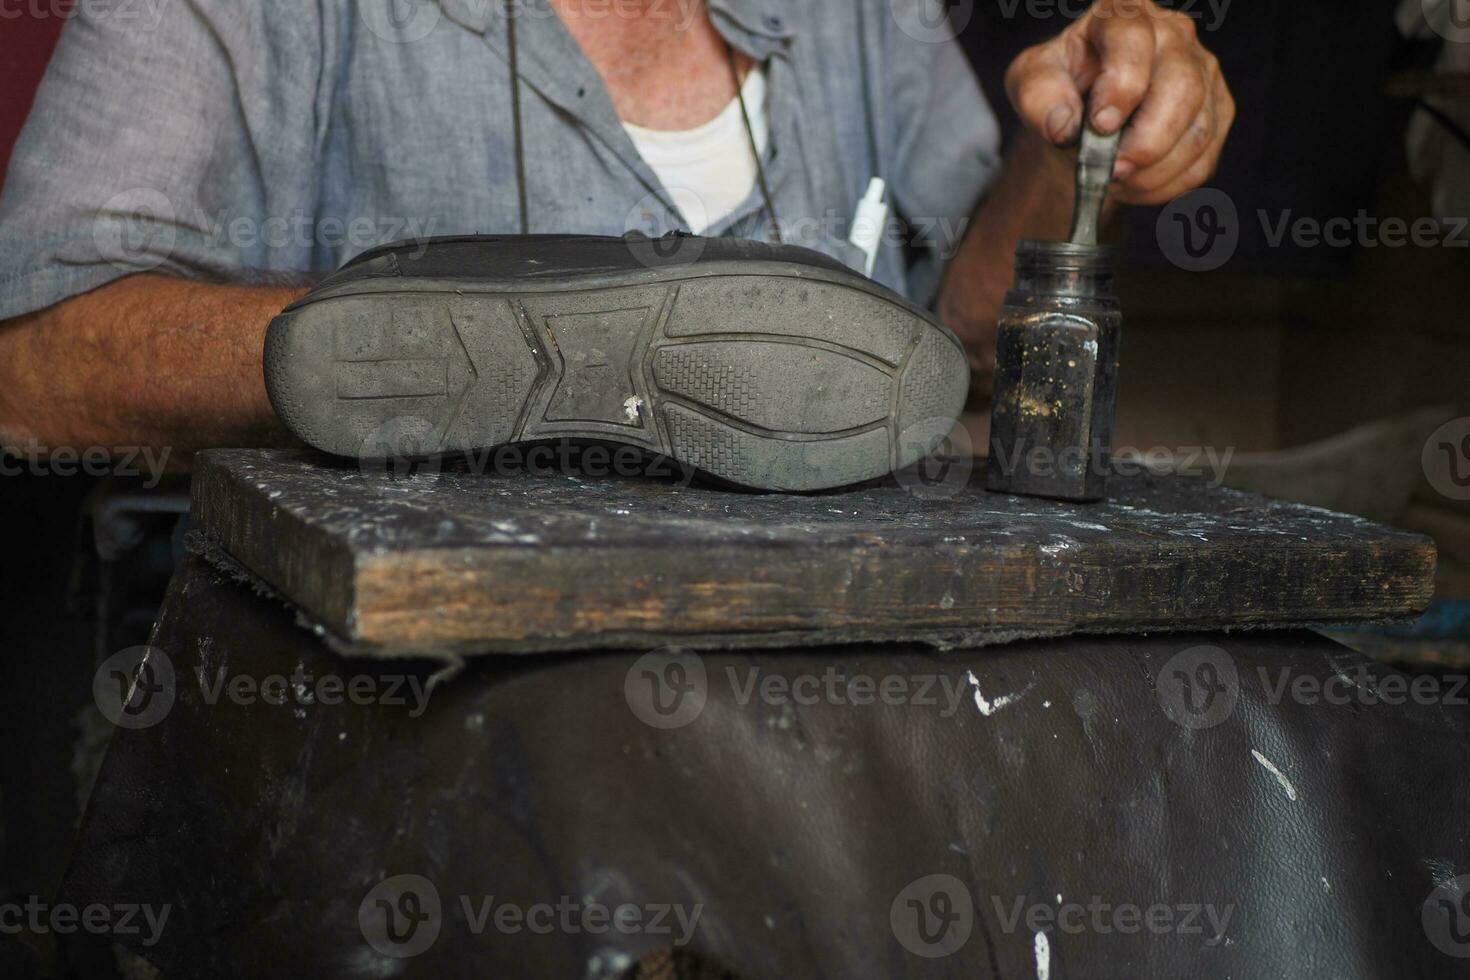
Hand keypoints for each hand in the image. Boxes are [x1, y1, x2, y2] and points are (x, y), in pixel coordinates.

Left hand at [1004, 0, 1233, 205]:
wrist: (1083, 116)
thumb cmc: (1062, 88)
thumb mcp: (1032, 83)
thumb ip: (1040, 97)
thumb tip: (1063, 126)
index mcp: (1122, 14)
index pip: (1133, 39)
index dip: (1121, 86)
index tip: (1101, 125)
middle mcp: (1173, 35)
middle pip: (1183, 87)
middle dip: (1146, 142)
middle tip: (1111, 170)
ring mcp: (1202, 72)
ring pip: (1197, 130)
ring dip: (1154, 171)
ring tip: (1116, 179)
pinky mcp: (1216, 111)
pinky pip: (1203, 159)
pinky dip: (1166, 185)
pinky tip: (1135, 184)